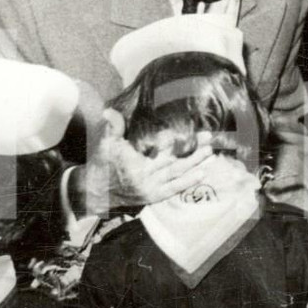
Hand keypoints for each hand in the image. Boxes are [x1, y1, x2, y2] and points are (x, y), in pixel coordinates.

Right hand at [73, 109, 213, 217]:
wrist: (97, 192)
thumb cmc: (103, 163)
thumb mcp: (105, 143)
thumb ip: (113, 127)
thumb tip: (109, 111)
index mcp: (134, 161)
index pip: (159, 147)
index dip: (175, 138)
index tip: (189, 127)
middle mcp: (145, 176)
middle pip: (173, 159)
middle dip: (192, 148)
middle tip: (209, 137)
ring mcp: (151, 187)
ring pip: (177, 173)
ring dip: (195, 163)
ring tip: (210, 152)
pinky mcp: (153, 196)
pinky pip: (174, 189)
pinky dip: (188, 181)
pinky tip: (202, 173)